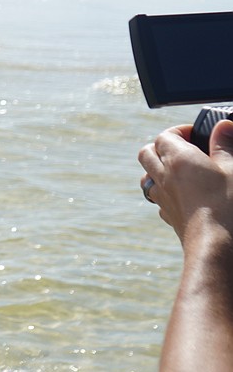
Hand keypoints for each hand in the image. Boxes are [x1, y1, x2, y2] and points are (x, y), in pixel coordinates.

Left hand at [138, 120, 232, 243]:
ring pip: (147, 177)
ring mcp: (162, 197)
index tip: (196, 134)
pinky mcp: (167, 215)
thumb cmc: (227, 206)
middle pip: (146, 153)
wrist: (216, 245)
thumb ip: (226, 145)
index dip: (179, 131)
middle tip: (186, 149)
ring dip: (158, 169)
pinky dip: (165, 192)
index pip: (164, 135)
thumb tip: (223, 125)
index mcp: (178, 159)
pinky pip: (157, 198)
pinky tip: (184, 195)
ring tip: (181, 171)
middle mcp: (163, 176)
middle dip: (161, 147)